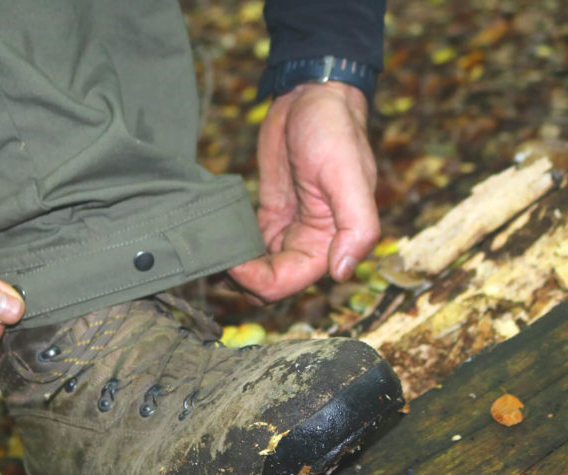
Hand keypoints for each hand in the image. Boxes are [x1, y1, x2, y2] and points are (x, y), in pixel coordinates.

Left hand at [228, 82, 378, 302]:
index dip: (258, 282)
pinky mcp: (270, 216)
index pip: (288, 283)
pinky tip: (217, 238)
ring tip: (211, 249)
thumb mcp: (349, 176)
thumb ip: (356, 228)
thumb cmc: (335, 132)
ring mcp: (288, 231)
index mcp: (331, 243)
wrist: (312, 97)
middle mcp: (311, 244)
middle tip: (217, 255)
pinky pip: (251, 248)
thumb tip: (343, 273)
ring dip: (235, 268)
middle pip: (269, 284)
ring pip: (258, 271)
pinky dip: (235, 249)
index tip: (233, 263)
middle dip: (241, 278)